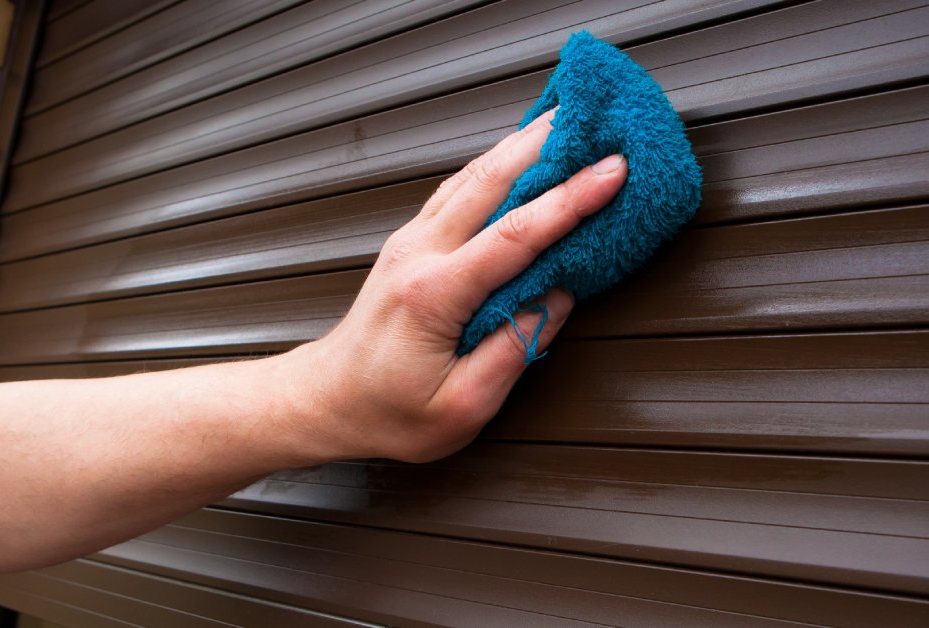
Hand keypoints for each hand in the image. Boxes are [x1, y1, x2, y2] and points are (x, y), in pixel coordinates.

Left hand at [290, 109, 626, 462]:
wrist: (327, 400)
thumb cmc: (387, 412)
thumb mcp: (460, 407)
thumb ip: (513, 350)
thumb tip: (559, 299)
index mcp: (434, 294)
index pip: (515, 234)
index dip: (569, 199)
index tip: (614, 170)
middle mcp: (418, 254)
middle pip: (490, 180)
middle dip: (547, 143)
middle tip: (597, 115)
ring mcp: (410, 242)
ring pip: (472, 176)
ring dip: (520, 144)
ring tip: (567, 118)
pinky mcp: (410, 243)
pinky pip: (459, 189)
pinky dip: (496, 164)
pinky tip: (520, 151)